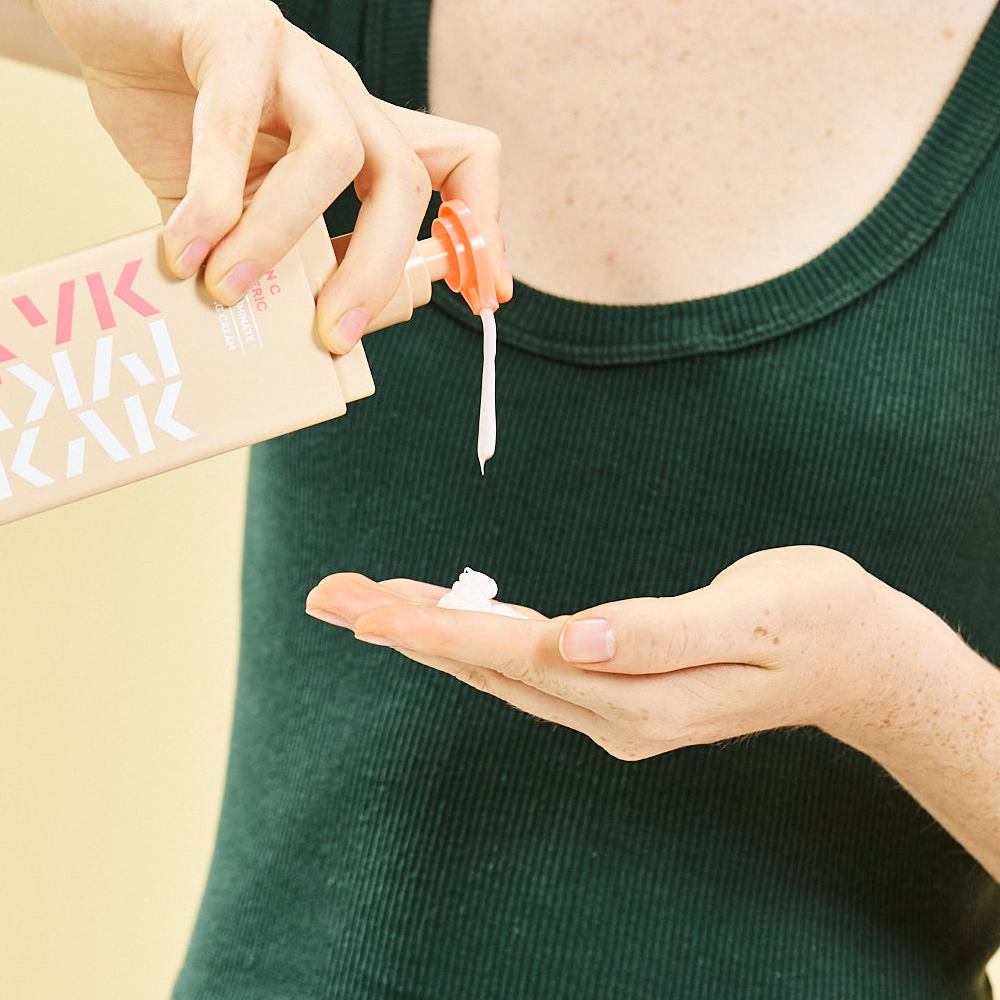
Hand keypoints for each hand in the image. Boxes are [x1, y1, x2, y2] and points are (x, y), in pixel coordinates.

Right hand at [32, 0, 510, 350]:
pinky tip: (183, 247)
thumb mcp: (240, 210)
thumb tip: (306, 336)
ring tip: (227, 291)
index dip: (484, 228)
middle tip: (330, 335)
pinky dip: (212, 198)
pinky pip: (235, 120)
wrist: (102, 27)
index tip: (485, 295)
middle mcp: (344, 97)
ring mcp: (296, 61)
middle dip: (379, 272)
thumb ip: (276, 264)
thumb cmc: (177, 120)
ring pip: (334, 154)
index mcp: (360, 137)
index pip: (460, 163)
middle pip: (406, 182)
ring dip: (282, 238)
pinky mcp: (233, 32)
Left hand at [305, 547, 949, 759]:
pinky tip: (439, 617)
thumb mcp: (749, 620)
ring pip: (495, 665)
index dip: (439, 630)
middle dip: (405, 629)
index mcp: (636, 697)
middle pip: (486, 666)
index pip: (515, 658)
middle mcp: (609, 711)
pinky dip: (470, 634)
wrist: (859, 655)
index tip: (369, 610)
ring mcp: (609, 704)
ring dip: (426, 631)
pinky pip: (523, 661)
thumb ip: (659, 634)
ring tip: (359, 599)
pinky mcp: (613, 685)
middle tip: (329, 596)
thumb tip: (574, 641)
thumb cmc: (812, 620)